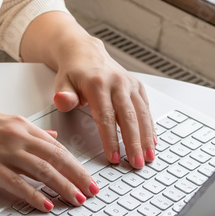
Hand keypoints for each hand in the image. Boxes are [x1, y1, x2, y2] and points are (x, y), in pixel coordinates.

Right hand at [0, 108, 96, 211]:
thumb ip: (26, 131)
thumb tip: (50, 137)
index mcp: (19, 125)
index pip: (56, 146)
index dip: (75, 163)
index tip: (87, 177)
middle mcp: (15, 135)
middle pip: (56, 158)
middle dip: (78, 177)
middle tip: (92, 192)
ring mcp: (2, 150)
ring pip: (42, 170)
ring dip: (63, 187)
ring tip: (75, 200)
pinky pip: (17, 183)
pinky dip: (34, 195)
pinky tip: (46, 205)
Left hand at [51, 34, 155, 167]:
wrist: (85, 51)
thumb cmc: (73, 72)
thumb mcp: (62, 82)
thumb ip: (63, 95)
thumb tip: (62, 100)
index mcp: (97, 84)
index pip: (106, 116)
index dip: (111, 139)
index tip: (113, 157)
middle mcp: (117, 83)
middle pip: (129, 117)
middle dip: (134, 143)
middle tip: (137, 164)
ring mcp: (129, 84)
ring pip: (142, 113)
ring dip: (146, 137)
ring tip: (148, 157)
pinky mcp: (137, 86)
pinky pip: (146, 108)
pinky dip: (150, 126)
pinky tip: (152, 142)